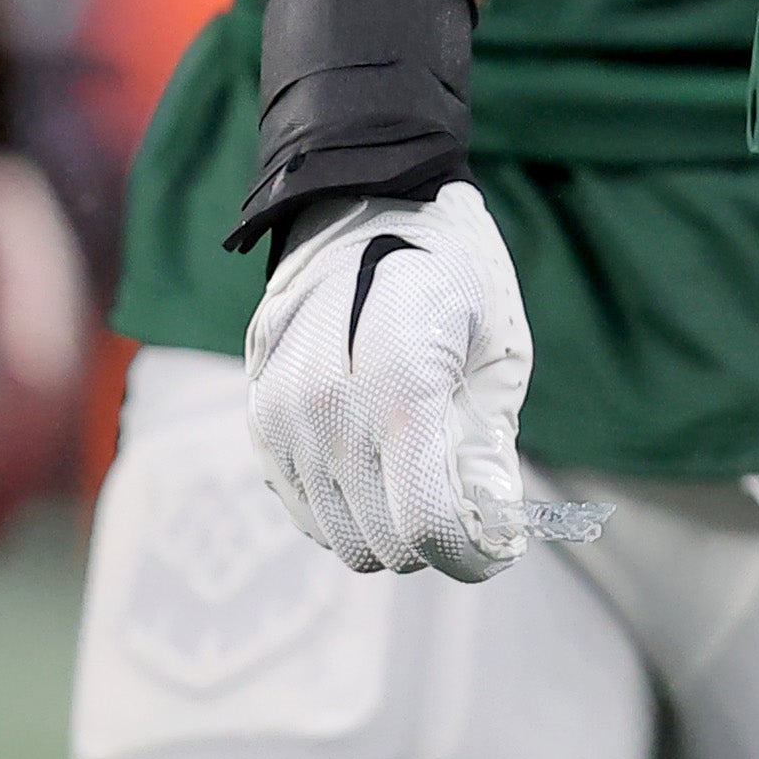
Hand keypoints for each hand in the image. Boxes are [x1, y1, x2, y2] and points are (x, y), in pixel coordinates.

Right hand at [245, 184, 548, 581]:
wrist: (363, 203)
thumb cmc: (450, 272)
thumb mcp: (498, 348)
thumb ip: (490, 445)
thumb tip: (492, 531)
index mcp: (398, 377)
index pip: (426, 520)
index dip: (471, 555)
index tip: (499, 548)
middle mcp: (325, 404)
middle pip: (382, 541)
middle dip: (436, 541)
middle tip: (466, 506)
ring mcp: (281, 415)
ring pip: (340, 537)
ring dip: (389, 527)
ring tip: (421, 477)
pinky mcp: (259, 422)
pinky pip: (306, 510)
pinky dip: (348, 508)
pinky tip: (378, 463)